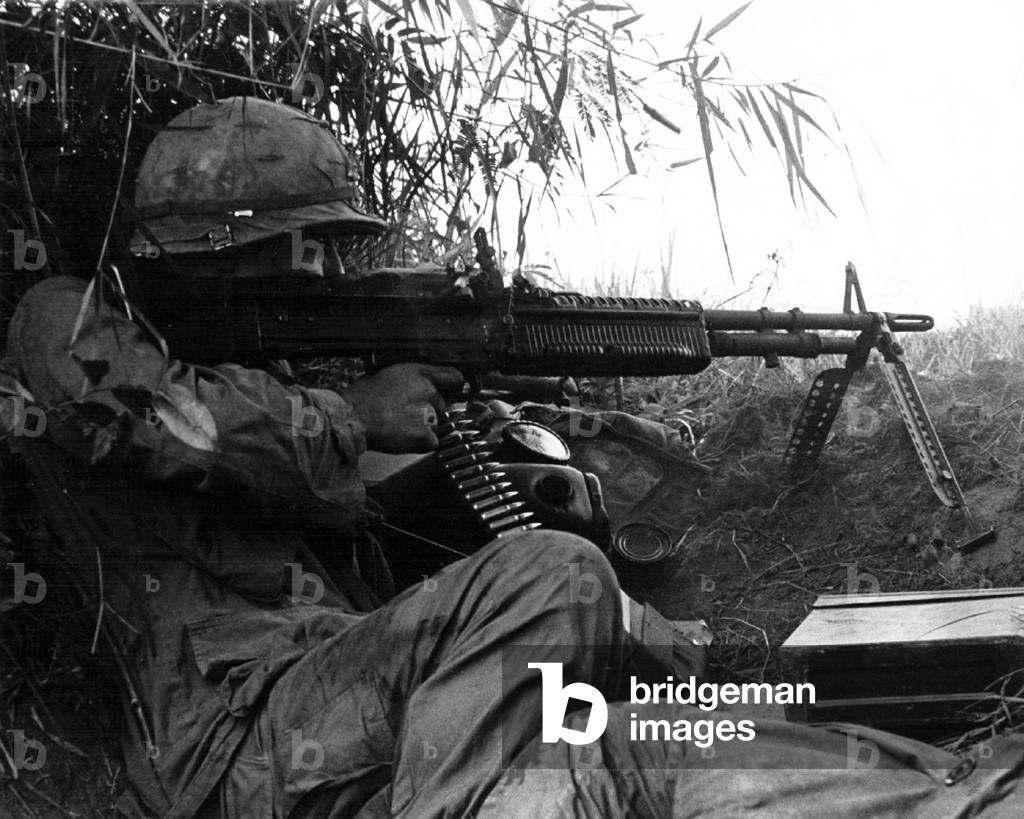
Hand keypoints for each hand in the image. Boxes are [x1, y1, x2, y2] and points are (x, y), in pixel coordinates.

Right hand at [341, 363, 463, 452]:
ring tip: (397, 427)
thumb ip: (407, 380)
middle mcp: (427, 390)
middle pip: (440, 405)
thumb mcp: (385, 375)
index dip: (453, 386)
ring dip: (422, 428)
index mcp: (417, 373)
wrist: (351, 417)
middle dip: (427, 411)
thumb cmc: (360, 398)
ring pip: (435, 424)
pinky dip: (420, 444)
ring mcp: (429, 414)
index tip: (454, 391)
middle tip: (404, 415)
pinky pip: (431, 442)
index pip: (452, 377)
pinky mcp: (425, 436)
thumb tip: (414, 386)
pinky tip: (402, 438)